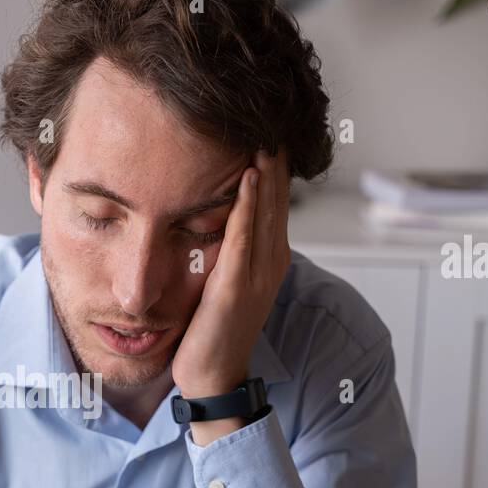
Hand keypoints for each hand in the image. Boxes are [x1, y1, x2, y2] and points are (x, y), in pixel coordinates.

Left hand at [170, 148, 290, 444]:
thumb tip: (213, 212)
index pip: (274, 198)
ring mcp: (258, 274)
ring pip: (266, 210)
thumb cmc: (211, 328)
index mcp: (269, 256)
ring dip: (266, 170)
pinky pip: (244, 237)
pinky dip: (247, 205)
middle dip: (274, 156)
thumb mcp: (223, 278)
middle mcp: (271, 260)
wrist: (211, 375)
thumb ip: (226, 246)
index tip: (266, 124)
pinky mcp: (236, 287)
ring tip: (264, 132)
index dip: (274, 162)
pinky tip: (247, 177)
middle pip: (276, 196)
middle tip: (270, 112)